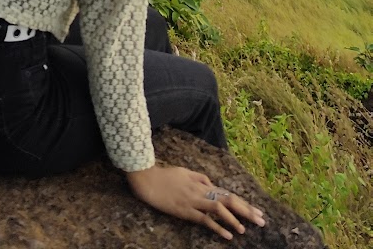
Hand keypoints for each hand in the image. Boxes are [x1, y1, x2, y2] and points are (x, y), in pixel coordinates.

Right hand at [127, 165, 266, 239]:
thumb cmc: (165, 175)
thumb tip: (212, 185)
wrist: (146, 178)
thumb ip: (200, 178)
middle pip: (228, 201)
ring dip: (233, 220)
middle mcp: (200, 192)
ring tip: (245, 230)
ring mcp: (193, 201)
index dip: (244, 203)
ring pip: (218, 209)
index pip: (228, 194)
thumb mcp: (184, 172)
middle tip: (261, 221)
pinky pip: (204, 219)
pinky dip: (217, 227)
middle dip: (246, 211)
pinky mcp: (185, 211)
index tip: (258, 211)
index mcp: (202, 183)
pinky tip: (227, 235)